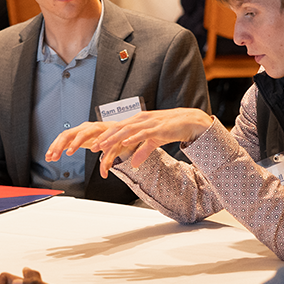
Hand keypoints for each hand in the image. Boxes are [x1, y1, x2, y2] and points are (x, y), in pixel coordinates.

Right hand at [46, 122, 136, 177]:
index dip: (75, 143)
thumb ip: (108, 161)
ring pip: (64, 136)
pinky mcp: (77, 135)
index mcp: (96, 128)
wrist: (118, 131)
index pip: (83, 134)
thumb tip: (104, 173)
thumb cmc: (116, 138)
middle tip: (54, 156)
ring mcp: (80, 130)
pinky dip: (57, 147)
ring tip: (49, 157)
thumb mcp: (115, 149)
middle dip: (60, 145)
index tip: (69, 152)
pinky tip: (50, 154)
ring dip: (55, 146)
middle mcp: (86, 127)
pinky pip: (64, 139)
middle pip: (69, 133)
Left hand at [91, 109, 214, 172]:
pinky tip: (126, 142)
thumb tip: (134, 164)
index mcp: (138, 121)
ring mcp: (150, 122)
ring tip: (104, 145)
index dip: (105, 137)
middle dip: (105, 138)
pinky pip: (144, 133)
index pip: (118, 128)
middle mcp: (141, 119)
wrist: (190, 121)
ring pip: (128, 130)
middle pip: (119, 128)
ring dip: (115, 138)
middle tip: (93, 147)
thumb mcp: (154, 141)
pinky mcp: (159, 128)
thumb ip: (142, 151)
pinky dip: (134, 137)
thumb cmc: (171, 128)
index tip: (95, 145)